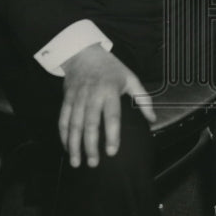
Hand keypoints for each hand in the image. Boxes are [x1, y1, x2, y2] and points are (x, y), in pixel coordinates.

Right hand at [59, 44, 155, 167]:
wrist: (83, 52)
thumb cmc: (110, 67)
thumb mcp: (130, 78)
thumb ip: (143, 99)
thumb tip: (152, 119)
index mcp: (110, 91)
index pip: (112, 116)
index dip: (112, 135)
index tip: (112, 152)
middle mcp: (92, 95)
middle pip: (90, 124)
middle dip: (90, 146)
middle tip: (94, 163)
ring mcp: (77, 97)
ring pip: (74, 125)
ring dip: (74, 145)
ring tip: (77, 162)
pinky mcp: (66, 99)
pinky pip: (62, 119)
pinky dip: (63, 135)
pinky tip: (67, 148)